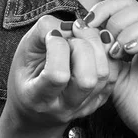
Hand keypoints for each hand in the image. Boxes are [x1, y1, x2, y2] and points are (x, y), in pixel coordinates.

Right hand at [5, 15, 119, 131]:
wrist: (35, 111)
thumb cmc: (27, 76)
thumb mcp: (23, 52)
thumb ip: (42, 32)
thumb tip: (70, 26)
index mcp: (38, 98)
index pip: (57, 75)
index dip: (58, 46)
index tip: (52, 35)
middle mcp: (64, 107)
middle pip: (87, 78)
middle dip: (81, 45)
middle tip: (71, 35)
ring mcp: (85, 105)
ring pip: (104, 75)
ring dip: (97, 46)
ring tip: (82, 37)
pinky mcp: (100, 99)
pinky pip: (114, 73)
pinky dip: (107, 52)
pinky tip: (93, 44)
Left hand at [85, 0, 137, 137]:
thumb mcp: (113, 74)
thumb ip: (103, 53)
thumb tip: (82, 32)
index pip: (130, 4)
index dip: (107, 7)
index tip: (87, 22)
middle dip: (117, 17)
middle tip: (102, 36)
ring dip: (129, 30)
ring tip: (113, 48)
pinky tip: (128, 50)